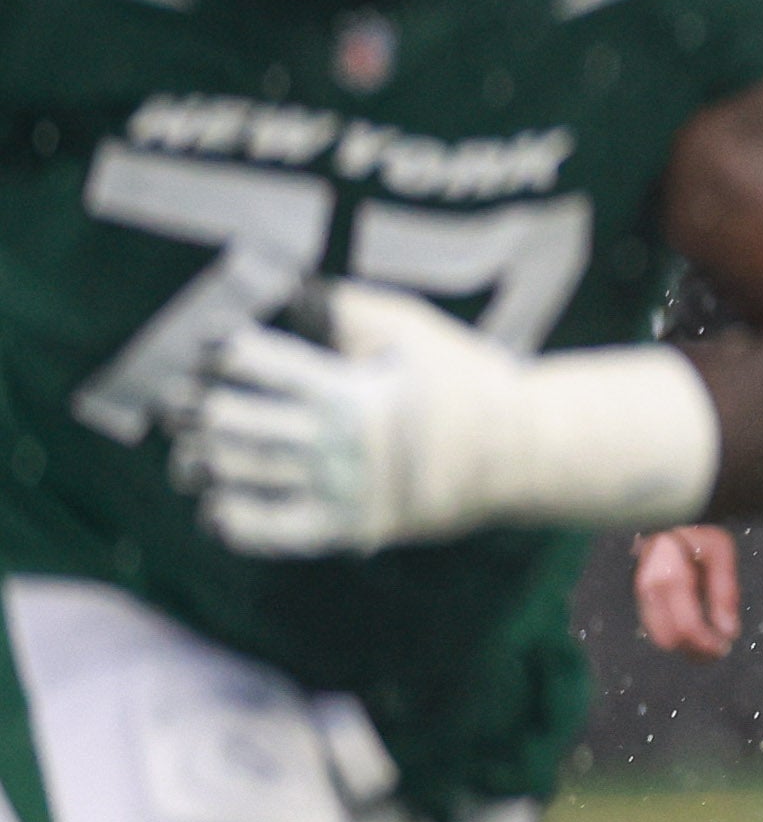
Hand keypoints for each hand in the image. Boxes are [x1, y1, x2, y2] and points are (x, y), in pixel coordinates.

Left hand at [170, 285, 723, 552]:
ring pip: (239, 474)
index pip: (249, 360)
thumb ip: (350, 307)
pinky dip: (232, 520)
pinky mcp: (349, 528)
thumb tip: (293, 289)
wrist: (524, 450)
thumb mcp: (415, 328)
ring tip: (193, 453)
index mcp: (344, 385)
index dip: (218, 350)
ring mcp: (338, 488)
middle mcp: (332, 439)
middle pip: (229, 419)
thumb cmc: (468, 380)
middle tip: (179, 403)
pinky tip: (219, 505)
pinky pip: (270, 532)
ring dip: (202, 460)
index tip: (212, 348)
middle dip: (196, 408)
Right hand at [636, 524, 742, 657]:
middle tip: (719, 650)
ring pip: (659, 636)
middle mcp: (650, 590)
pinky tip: (696, 631)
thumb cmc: (697, 532)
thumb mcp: (720, 552)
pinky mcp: (641, 596)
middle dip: (695, 651)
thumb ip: (725, 592)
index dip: (706, 644)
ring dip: (685, 647)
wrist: (667, 517)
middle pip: (669, 638)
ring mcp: (641, 594)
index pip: (686, 627)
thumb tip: (729, 632)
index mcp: (671, 577)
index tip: (725, 646)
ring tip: (710, 644)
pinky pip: (656, 626)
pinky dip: (676, 635)